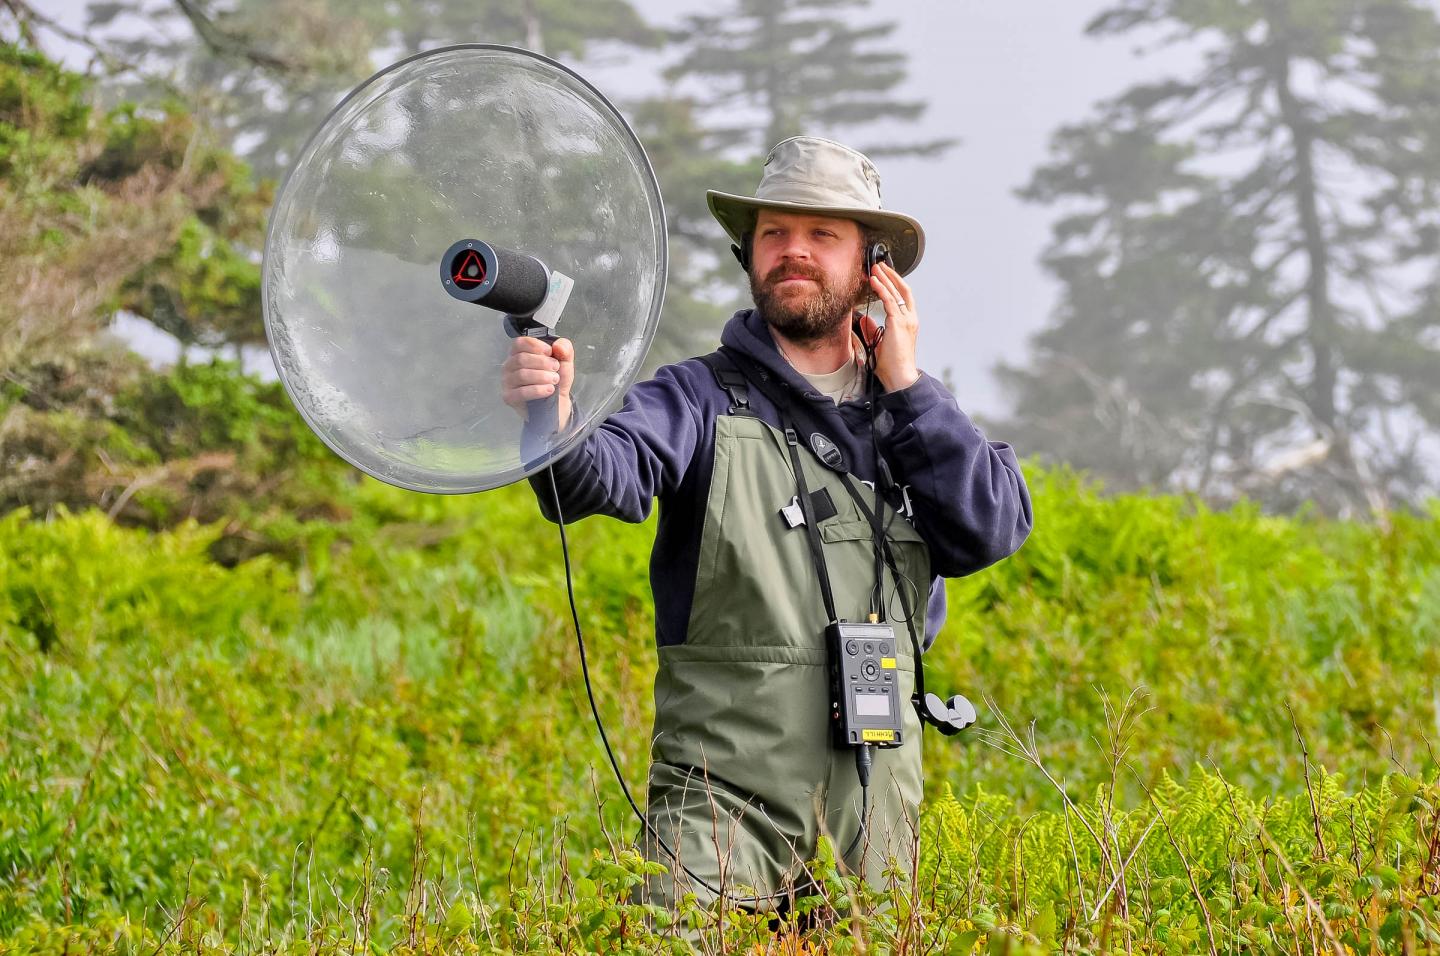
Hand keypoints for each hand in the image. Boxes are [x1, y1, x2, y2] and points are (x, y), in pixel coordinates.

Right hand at [501, 336, 573, 429]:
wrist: (558, 403)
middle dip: (542, 363)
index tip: (550, 352)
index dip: (536, 346)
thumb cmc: (555, 379)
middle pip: (521, 359)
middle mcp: (509, 366)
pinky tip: (549, 390)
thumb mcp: (564, 360)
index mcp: (518, 353)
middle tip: (555, 369)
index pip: (520, 343)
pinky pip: (521, 392)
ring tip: (554, 380)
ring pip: (522, 375)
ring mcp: (507, 382)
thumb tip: (557, 346)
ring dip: (542, 376)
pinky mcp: (509, 397)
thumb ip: (564, 348)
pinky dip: (538, 390)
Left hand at [858, 261, 919, 391]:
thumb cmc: (891, 364)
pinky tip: (873, 281)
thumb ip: (873, 329)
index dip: (893, 285)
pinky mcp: (898, 322)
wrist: (899, 376)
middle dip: (891, 276)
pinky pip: (889, 300)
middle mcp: (910, 318)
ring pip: (896, 292)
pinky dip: (881, 289)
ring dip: (885, 278)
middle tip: (880, 266)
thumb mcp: (880, 342)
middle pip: (902, 290)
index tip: (883, 276)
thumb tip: (865, 318)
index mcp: (908, 323)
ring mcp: (906, 319)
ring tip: (875, 268)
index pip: (903, 298)